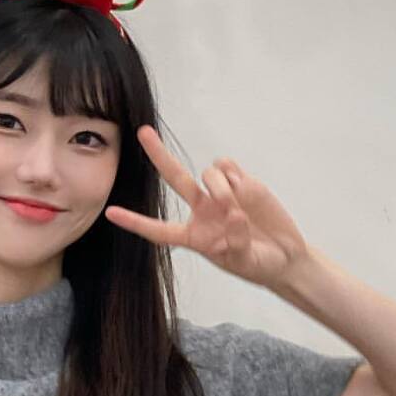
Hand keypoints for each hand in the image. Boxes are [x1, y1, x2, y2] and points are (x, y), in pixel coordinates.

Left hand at [104, 126, 309, 288]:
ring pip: (207, 172)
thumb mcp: (244, 261)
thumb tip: (232, 214)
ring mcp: (221, 193)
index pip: (159, 230)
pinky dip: (234, 176)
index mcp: (194, 236)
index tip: (110, 213)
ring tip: (236, 207)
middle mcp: (202, 210)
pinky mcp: (242, 182)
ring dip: (220, 187)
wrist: (285, 255)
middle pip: (175, 178)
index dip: (136, 222)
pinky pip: (228, 167)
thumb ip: (235, 241)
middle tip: (142, 132)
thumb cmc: (258, 263)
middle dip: (158, 154)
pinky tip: (245, 190)